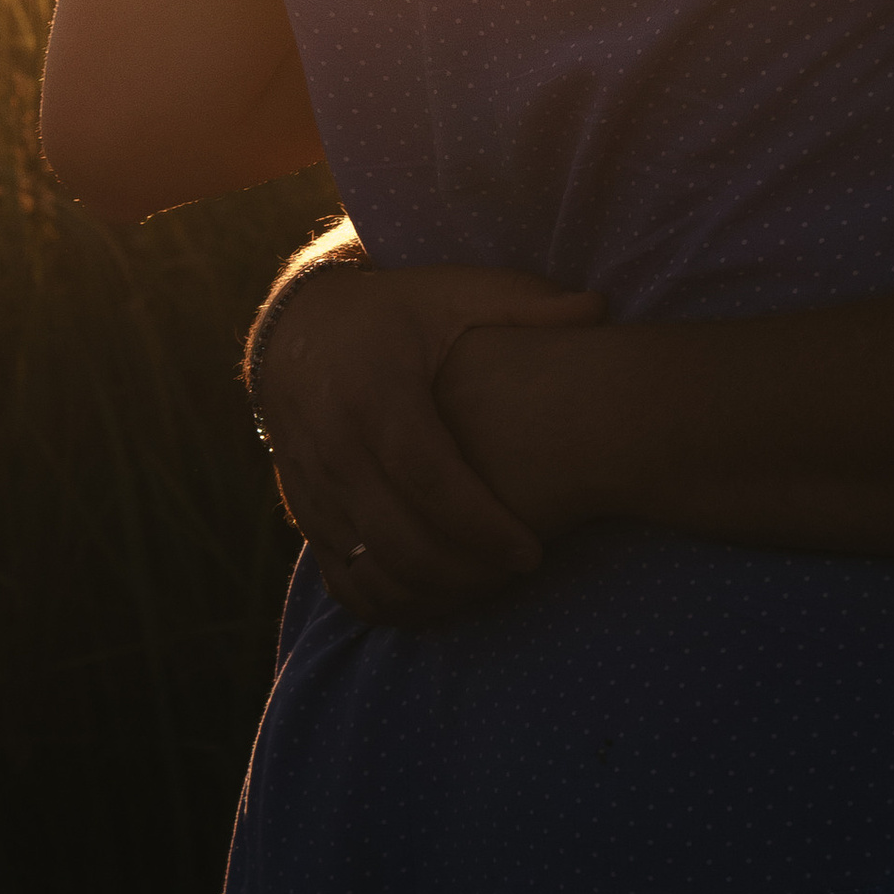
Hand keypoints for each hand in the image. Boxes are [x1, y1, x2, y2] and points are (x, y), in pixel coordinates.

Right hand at [257, 260, 601, 622]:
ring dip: (427, 592)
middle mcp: (335, 444)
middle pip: (395, 536)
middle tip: (517, 575)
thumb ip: (525, 305)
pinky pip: (338, 576)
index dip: (480, 524)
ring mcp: (312, 483)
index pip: (427, 476)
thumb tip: (599, 309)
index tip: (531, 552)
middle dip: (461, 572)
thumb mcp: (454, 294)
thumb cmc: (395, 313)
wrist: (295, 330)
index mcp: (377, 392)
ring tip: (487, 589)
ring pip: (365, 567)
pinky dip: (386, 599)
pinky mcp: (301, 510)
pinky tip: (437, 599)